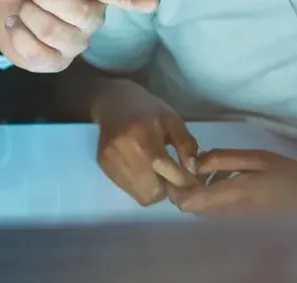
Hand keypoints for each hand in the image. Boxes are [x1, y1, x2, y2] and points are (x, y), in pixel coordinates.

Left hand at [0, 0, 159, 72]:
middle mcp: (92, 18)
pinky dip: (16, 33)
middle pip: (83, 12)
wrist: (3, 1)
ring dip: (28, 13)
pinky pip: (36, 52)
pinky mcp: (54, 63)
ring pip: (54, 33)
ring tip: (23, 5)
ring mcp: (76, 44)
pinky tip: (15, 24)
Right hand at [92, 80, 199, 204]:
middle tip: (171, 176)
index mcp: (145, 139)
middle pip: (153, 192)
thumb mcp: (173, 120)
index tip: (193, 180)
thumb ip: (186, 144)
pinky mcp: (103, 166)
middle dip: (167, 188)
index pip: (169, 173)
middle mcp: (125, 153)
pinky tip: (142, 169)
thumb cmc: (147, 109)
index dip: (185, 181)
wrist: (112, 101)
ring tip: (156, 172)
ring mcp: (111, 161)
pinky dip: (139, 185)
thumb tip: (193, 170)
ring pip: (140, 195)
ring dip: (153, 189)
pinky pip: (127, 189)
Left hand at [168, 149, 296, 215]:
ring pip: (198, 207)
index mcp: (229, 196)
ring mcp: (230, 219)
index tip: (174, 163)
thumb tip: (193, 162)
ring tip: (206, 166)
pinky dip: (207, 192)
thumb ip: (222, 160)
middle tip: (188, 160)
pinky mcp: (237, 220)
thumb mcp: (256, 158)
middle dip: (181, 184)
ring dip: (194, 188)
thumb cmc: (289, 177)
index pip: (185, 202)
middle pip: (187, 205)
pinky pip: (211, 208)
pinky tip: (220, 176)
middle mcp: (225, 213)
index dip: (173, 185)